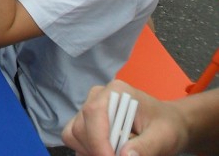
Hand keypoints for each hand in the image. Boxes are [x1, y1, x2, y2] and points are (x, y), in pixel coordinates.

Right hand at [62, 81, 184, 155]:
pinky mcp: (86, 122)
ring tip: (115, 152)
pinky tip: (108, 152)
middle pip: (81, 126)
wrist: (167, 124)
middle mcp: (97, 97)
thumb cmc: (167, 126)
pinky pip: (75, 140)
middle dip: (97, 149)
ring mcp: (89, 109)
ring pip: (74, 134)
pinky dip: (89, 151)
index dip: (98, 140)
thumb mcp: (163, 137)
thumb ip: (146, 146)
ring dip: (91, 151)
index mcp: (116, 92)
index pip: (94, 113)